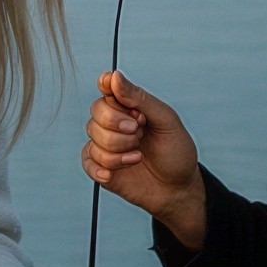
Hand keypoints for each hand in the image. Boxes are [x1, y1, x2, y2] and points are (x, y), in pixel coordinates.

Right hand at [82, 71, 206, 250]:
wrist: (179, 189)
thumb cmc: (176, 152)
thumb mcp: (166, 121)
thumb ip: (140, 99)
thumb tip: (114, 76)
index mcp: (130, 106)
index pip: (108, 87)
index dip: (107, 86)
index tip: (112, 90)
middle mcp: (114, 123)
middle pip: (97, 111)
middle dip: (117, 124)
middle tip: (139, 132)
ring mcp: (106, 145)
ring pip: (94, 138)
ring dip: (118, 149)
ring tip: (138, 156)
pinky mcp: (101, 167)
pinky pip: (88, 161)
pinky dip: (102, 167)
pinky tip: (114, 174)